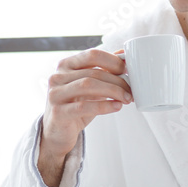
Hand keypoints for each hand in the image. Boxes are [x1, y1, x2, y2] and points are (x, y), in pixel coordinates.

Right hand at [38, 49, 131, 186]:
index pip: (92, 55)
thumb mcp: (89, 86)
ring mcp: (55, 94)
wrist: (57, 132)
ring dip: (113, 91)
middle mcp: (57, 77)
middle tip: (131, 89)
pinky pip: (84, 106)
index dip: (113, 61)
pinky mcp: (58, 112)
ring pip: (89, 85)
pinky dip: (104, 105)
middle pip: (94, 72)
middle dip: (117, 80)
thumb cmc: (74, 106)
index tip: (128, 70)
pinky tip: (116, 106)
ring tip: (126, 98)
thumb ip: (103, 70)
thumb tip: (123, 55)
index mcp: (65, 65)